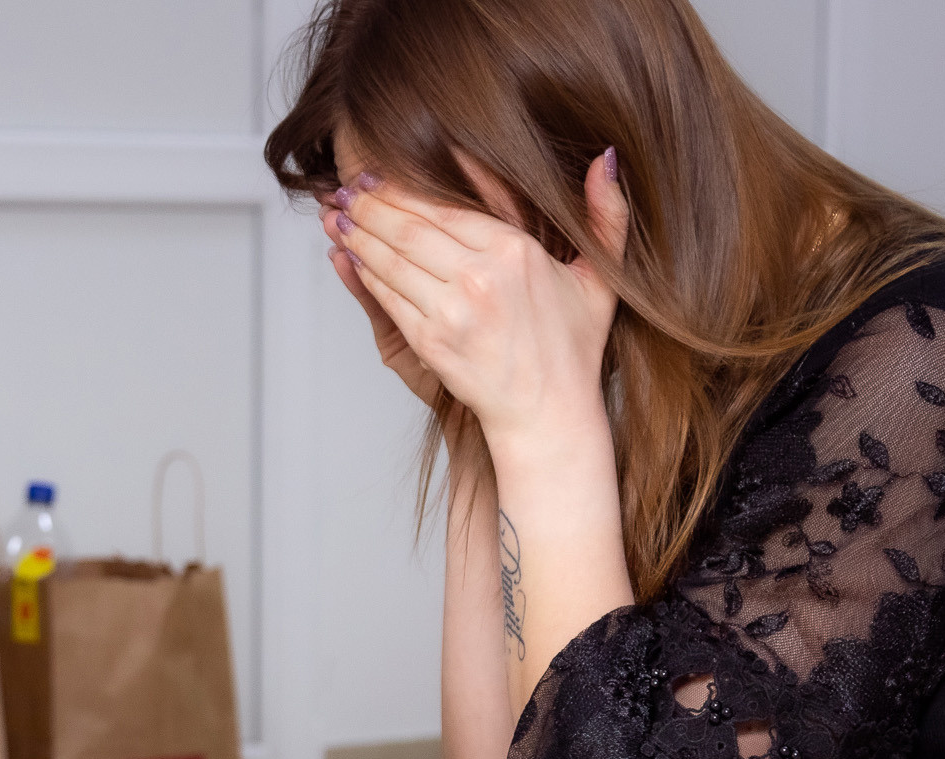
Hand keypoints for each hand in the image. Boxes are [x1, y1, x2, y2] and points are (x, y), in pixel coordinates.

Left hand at [327, 151, 629, 453]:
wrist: (548, 415)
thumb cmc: (573, 349)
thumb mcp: (601, 278)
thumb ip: (606, 215)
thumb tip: (605, 156)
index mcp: (517, 251)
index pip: (445, 204)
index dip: (403, 187)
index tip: (377, 174)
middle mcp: (481, 276)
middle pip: (410, 226)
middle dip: (371, 204)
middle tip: (347, 189)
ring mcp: (452, 311)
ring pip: (391, 258)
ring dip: (359, 234)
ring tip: (338, 217)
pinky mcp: (430, 342)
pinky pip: (388, 297)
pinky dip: (365, 273)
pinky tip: (352, 257)